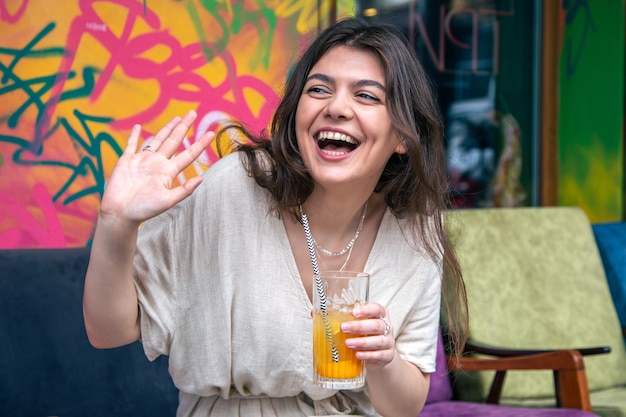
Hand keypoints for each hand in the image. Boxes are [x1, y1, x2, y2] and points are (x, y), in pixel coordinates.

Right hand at [100, 110, 213, 224]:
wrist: (120, 213)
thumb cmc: (144, 210)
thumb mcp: (167, 201)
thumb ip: (184, 190)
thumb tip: (202, 179)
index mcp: (168, 172)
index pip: (188, 154)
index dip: (200, 144)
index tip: (211, 133)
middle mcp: (157, 164)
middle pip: (173, 141)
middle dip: (183, 127)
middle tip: (193, 113)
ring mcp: (142, 161)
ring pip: (157, 140)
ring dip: (166, 128)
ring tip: (176, 118)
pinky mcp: (126, 161)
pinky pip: (131, 145)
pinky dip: (135, 136)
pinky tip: (139, 127)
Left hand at [341, 302, 394, 369]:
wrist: (378, 354)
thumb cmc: (365, 334)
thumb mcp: (357, 324)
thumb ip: (344, 318)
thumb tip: (318, 315)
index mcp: (380, 315)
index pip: (377, 309)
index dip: (366, 310)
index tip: (354, 312)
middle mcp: (386, 327)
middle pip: (377, 325)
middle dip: (359, 327)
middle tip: (343, 328)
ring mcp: (388, 342)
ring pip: (379, 341)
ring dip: (362, 342)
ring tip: (347, 343)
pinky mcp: (388, 355)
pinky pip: (379, 355)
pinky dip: (368, 355)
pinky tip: (357, 355)